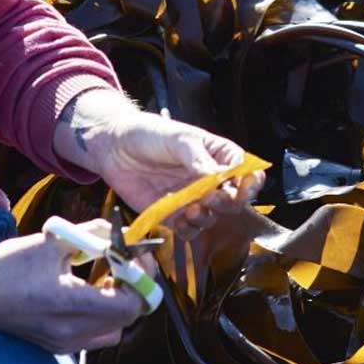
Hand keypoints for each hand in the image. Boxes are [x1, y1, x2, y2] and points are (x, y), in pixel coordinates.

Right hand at [0, 226, 142, 352]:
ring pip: (116, 330)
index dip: (141, 280)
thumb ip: (94, 234)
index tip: (136, 258)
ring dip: (121, 305)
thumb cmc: (8, 264)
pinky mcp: (60, 349)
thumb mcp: (53, 240)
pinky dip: (104, 316)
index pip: (128, 305)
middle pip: (128, 318)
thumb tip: (125, 232)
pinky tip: (90, 293)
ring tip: (107, 279)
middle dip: (134, 289)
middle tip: (126, 265)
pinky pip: (98, 336)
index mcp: (66, 302)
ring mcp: (64, 344)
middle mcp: (68, 331)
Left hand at [56, 89, 262, 230]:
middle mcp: (209, 179)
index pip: (246, 172)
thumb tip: (218, 178)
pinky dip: (190, 230)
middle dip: (228, 202)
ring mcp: (192, 198)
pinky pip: (189, 230)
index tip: (241, 187)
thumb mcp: (178, 138)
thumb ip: (199, 159)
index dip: (249, 182)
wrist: (113, 147)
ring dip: (207, 216)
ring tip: (192, 208)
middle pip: (234, 200)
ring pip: (213, 217)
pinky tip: (182, 220)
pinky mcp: (173, 214)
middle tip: (212, 196)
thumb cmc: (148, 134)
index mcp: (217, 156)